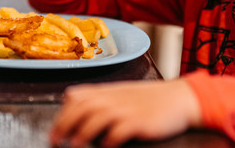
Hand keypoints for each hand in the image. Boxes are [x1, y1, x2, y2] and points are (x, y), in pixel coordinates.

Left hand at [49, 79, 201, 147]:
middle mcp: (113, 98)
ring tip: (74, 145)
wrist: (179, 98)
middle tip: (55, 140)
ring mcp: (126, 109)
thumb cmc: (151, 99)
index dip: (62, 113)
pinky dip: (109, 140)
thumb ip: (100, 98)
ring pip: (96, 118)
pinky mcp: (139, 122)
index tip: (54, 130)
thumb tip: (75, 103)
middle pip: (81, 107)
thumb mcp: (122, 93)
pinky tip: (106, 147)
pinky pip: (119, 131)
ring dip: (82, 133)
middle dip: (64, 125)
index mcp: (107, 91)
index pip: (76, 97)